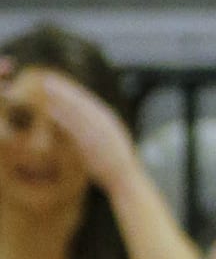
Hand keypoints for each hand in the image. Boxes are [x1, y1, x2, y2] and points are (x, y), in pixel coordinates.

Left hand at [0, 63, 139, 191]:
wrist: (124, 178)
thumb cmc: (114, 163)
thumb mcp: (109, 141)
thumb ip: (96, 130)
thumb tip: (81, 123)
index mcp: (109, 120)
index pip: (88, 101)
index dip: (72, 91)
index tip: (58, 83)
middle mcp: (104, 122)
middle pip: (81, 101)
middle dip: (65, 90)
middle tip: (48, 79)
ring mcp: (98, 132)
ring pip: (77, 110)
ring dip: (62, 98)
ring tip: (47, 89)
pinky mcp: (92, 143)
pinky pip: (75, 127)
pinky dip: (63, 117)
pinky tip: (51, 110)